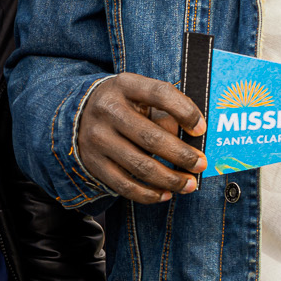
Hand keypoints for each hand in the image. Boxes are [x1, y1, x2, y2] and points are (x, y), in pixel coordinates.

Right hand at [74, 73, 206, 202]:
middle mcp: (107, 110)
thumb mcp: (140, 96)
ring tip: (189, 184)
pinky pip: (125, 185)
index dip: (185, 111)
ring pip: (141, 166)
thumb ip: (163, 112)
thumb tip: (191, 139)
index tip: (201, 129)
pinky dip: (149, 194)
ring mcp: (98, 138)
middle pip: (151, 138)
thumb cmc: (124, 105)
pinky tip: (166, 194)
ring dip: (170, 180)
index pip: (160, 94)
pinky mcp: (94, 163)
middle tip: (201, 165)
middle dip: (182, 155)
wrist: (79, 114)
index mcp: (124, 86)